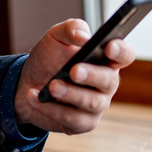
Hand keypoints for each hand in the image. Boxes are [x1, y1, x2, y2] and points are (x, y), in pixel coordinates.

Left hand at [13, 19, 135, 134]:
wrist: (27, 83)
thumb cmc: (49, 58)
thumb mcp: (55, 37)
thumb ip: (71, 28)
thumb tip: (83, 36)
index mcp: (104, 59)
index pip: (124, 54)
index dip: (121, 51)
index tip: (108, 47)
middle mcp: (105, 83)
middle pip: (109, 81)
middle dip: (91, 75)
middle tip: (73, 71)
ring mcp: (96, 104)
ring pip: (92, 102)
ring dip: (70, 94)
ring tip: (51, 86)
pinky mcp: (82, 123)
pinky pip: (73, 119)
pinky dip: (52, 109)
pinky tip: (36, 98)